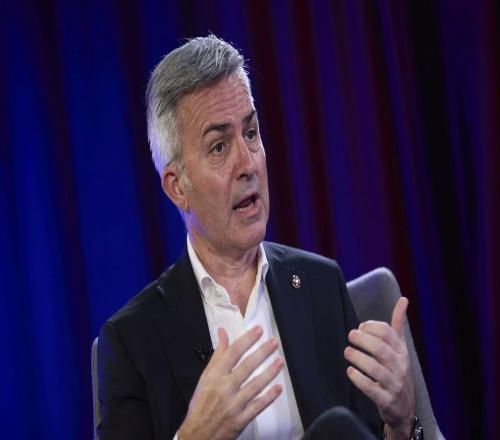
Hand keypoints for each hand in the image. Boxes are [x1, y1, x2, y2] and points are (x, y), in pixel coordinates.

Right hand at [178, 325, 283, 439]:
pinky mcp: (241, 419)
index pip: (233, 353)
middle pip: (246, 367)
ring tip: (280, 361)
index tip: (258, 331)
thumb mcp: (206, 377)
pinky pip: (258, 406)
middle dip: (262, 353)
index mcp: (215, 377)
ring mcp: (234, 405)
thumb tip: (223, 333)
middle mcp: (225, 389)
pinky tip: (279, 388)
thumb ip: (218, 355)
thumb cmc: (201, 404)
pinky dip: (269, 397)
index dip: (247, 340)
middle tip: (274, 342)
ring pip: (255, 385)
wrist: (198, 434)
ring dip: (269, 372)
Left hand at [344, 297, 414, 438]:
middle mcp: (400, 367)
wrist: (404, 408)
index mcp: (401, 351)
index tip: (361, 327)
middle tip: (351, 336)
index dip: (372, 327)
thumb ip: (397, 324)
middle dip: (363, 340)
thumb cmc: (397, 371)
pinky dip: (359, 380)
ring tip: (347, 352)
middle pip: (381, 349)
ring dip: (359, 358)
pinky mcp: (386, 400)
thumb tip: (403, 299)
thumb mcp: (400, 348)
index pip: (388, 333)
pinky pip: (372, 389)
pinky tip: (350, 372)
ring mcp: (394, 384)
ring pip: (376, 369)